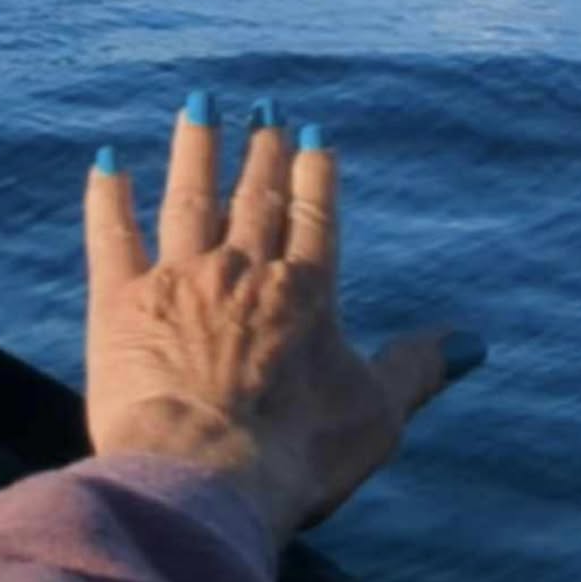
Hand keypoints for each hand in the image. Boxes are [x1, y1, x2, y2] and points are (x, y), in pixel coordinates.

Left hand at [85, 95, 484, 548]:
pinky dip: (109, 198)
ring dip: (195, 149)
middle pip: (255, 197)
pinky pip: (113, 236)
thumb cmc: (295, 456)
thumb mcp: (376, 415)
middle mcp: (243, 271)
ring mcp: (180, 280)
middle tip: (262, 108)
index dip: (312, 173)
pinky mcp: (120, 302)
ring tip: (199, 105)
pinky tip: (108, 164)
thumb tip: (472, 341)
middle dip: (260, 150)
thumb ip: (419, 369)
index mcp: (305, 293)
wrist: (202, 476)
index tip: (310, 134)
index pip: (312, 216)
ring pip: (189, 197)